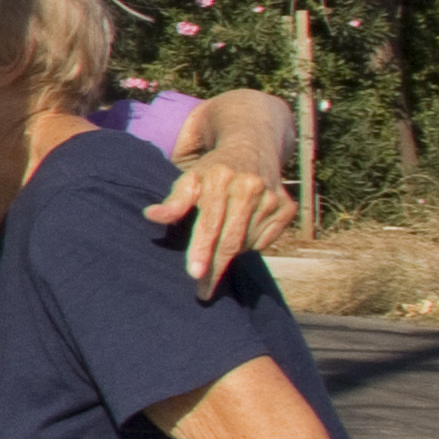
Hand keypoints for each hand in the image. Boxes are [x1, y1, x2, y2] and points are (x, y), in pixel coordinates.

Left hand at [149, 152, 300, 291]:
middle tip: (203, 290)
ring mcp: (272, 198)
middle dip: (215, 267)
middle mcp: (250, 186)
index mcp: (220, 178)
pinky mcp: (287, 208)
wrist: (251, 149)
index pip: (210, 222)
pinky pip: (265, 242)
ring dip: (229, 253)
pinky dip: (249, 246)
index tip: (195, 274)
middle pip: (231, 239)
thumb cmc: (211, 171)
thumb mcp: (189, 179)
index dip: (201, 249)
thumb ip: (174, 201)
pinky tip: (239, 234)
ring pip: (247, 243)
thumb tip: (151, 216)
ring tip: (217, 249)